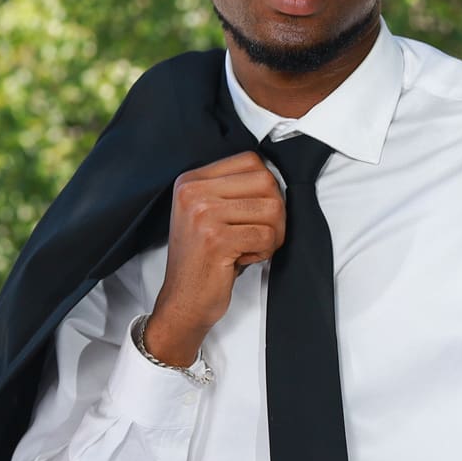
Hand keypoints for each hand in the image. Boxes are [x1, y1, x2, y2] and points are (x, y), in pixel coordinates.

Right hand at [145, 150, 285, 365]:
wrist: (183, 300)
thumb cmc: (206, 258)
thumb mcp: (211, 213)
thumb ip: (236, 189)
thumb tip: (278, 174)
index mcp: (191, 180)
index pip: (252, 161)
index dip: (266, 189)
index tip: (251, 214)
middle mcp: (192, 191)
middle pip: (267, 182)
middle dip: (275, 213)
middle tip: (256, 234)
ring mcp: (202, 214)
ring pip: (273, 209)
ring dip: (272, 234)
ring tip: (248, 247)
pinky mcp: (215, 239)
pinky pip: (267, 236)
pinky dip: (264, 252)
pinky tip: (242, 259)